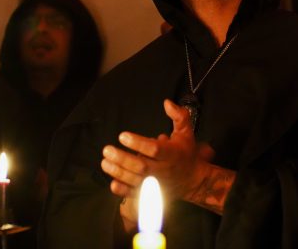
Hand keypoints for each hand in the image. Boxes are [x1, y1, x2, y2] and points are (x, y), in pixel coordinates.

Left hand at [101, 99, 233, 214]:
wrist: (192, 180)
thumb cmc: (185, 152)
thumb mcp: (186, 132)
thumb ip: (179, 116)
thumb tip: (167, 102)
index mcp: (172, 154)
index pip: (154, 149)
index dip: (138, 143)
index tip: (122, 135)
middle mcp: (164, 170)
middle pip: (141, 166)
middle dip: (122, 158)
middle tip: (107, 149)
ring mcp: (157, 184)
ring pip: (136, 180)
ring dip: (118, 172)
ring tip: (105, 162)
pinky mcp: (151, 193)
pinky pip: (136, 194)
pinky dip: (123, 191)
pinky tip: (112, 182)